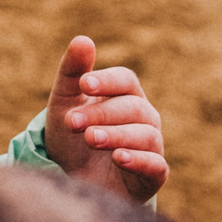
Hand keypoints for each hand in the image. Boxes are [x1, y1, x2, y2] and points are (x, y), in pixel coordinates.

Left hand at [42, 36, 166, 203]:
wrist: (70, 181)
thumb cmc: (70, 138)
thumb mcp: (64, 104)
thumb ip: (71, 73)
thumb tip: (82, 39)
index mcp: (126, 96)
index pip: (126, 80)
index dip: (107, 81)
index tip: (83, 85)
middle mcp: (144, 118)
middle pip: (134, 107)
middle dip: (102, 114)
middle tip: (73, 123)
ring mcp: (151, 147)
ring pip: (146, 134)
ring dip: (117, 135)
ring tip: (91, 138)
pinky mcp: (152, 176)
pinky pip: (156, 165)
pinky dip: (140, 160)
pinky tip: (119, 158)